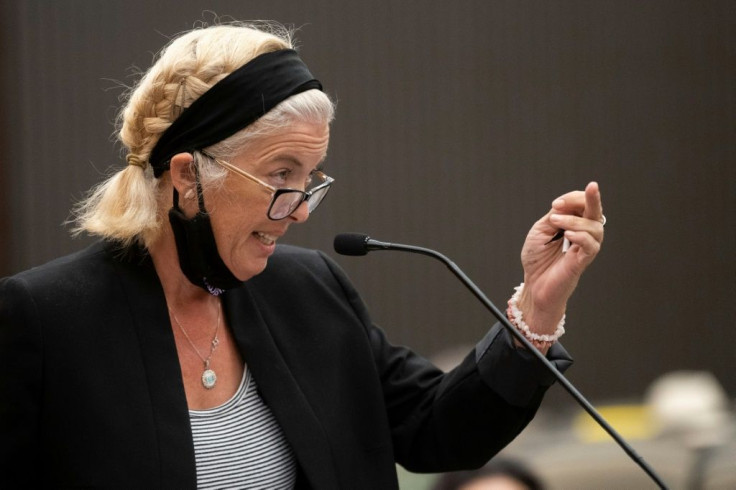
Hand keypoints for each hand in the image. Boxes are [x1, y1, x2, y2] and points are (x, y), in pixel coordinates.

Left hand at [517, 182, 604, 334]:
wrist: (533, 283)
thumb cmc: (537, 258)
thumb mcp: (540, 230)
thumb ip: (554, 216)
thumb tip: (563, 206)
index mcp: (572, 224)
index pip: (582, 204)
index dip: (571, 199)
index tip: (555, 204)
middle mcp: (582, 234)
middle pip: (596, 212)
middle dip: (593, 198)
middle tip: (591, 186)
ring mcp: (584, 248)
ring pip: (595, 228)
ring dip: (575, 220)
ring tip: (556, 221)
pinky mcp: (582, 261)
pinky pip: (591, 246)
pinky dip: (581, 237)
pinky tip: (568, 235)